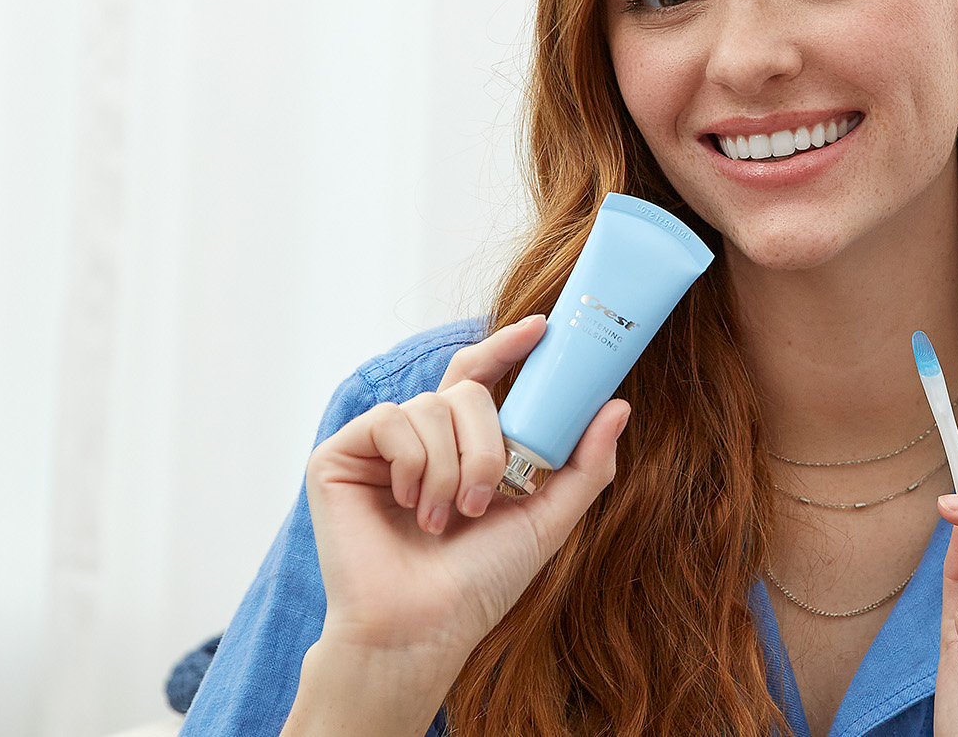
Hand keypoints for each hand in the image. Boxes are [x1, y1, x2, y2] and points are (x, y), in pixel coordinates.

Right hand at [304, 315, 632, 657]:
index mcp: (461, 450)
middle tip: (484, 501)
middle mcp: (419, 441)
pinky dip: (413, 464)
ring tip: (443, 520)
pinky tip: (408, 507)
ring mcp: (378, 448)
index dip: (507, 348)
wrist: (421, 628)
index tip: (543, 329)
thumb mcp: (546, 520)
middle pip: (465, 390)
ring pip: (432, 406)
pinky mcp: (339, 456)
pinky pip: (390, 420)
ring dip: (452, 468)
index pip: (481, 379)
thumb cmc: (478, 585)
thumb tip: (618, 406)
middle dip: (488, 444)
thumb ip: (584, 465)